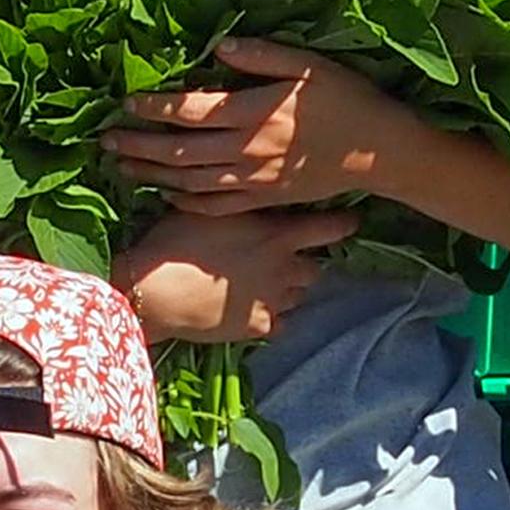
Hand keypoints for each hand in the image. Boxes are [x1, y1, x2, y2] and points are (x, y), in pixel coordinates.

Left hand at [104, 35, 417, 209]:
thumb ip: (261, 55)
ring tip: (123, 167)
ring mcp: (254, 180)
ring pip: (190, 182)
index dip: (154, 108)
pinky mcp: (264, 199)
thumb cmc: (347, 100)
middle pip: (180, 151)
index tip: (126, 103)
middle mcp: (246, 151)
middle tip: (106, 140)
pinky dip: (187, 201)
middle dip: (140, 145)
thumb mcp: (308, 64)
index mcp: (254, 112)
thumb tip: (218, 47)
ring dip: (153, 175)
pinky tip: (167, 194)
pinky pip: (216, 206)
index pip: (190, 111)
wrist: (379, 151)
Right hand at [112, 206, 358, 343]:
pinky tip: (255, 310)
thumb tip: (250, 183)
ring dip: (289, 289)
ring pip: (299, 295)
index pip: (330, 228)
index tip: (352, 221)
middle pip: (315, 267)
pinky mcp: (258, 327)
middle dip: (306, 262)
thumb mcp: (211, 206)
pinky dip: (273, 317)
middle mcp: (285, 267)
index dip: (344, 224)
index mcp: (279, 234)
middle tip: (287, 256)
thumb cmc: (178, 239)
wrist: (157, 289)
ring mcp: (274, 300)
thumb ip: (240, 200)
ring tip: (268, 283)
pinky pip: (280, 323)